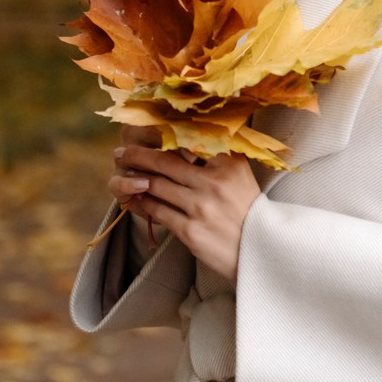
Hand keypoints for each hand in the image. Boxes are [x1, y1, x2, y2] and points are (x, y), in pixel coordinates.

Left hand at [109, 144, 260, 283]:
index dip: (162, 139)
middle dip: (138, 156)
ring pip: (157, 186)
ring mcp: (200, 208)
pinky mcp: (190, 231)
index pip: (186, 145)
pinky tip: (138, 197)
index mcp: (227, 164)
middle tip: (120, 152)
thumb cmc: (249, 207)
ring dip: (137, 179)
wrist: (261, 248)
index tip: (145, 134)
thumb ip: (220, 152)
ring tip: (126, 174)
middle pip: (165, 163)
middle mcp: (213, 183)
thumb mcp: (241, 173)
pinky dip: (145, 203)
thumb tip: (192, 132)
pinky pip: (159, 212)